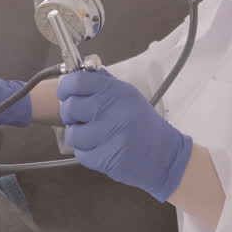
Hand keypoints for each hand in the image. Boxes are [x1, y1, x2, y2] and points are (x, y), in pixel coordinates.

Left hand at [58, 69, 192, 201]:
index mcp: (116, 91)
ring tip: (92, 136)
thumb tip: (77, 73)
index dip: (66, 88)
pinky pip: (80, 154)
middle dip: (71, 115)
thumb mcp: (128, 96)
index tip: (67, 94)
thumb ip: (103, 83)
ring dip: (78, 136)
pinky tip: (100, 149)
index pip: (77, 81)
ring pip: (73, 134)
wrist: (166, 156)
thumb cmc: (144, 124)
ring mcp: (108, 135)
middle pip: (70, 108)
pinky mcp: (106, 158)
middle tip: (81, 118)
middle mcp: (112, 110)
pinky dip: (86, 153)